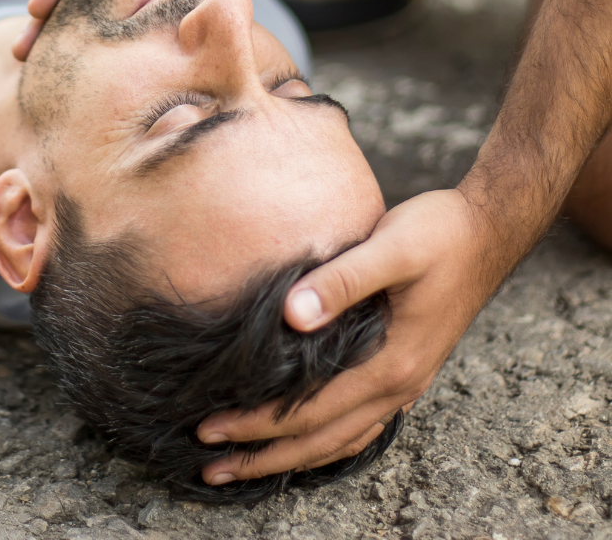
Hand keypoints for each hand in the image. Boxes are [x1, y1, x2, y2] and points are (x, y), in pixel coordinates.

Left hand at [194, 188, 501, 482]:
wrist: (487, 232)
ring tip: (244, 465)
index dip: (258, 423)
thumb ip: (341, 280)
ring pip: (342, 439)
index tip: (210, 427)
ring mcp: (405, 381)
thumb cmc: (439, 234)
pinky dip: (326, 441)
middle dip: (264, 455)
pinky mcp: (404, 368)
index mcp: (392, 363)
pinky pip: (360, 423)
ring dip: (291, 456)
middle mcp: (399, 383)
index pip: (310, 410)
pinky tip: (304, 441)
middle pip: (322, 439)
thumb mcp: (391, 247)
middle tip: (210, 465)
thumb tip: (291, 315)